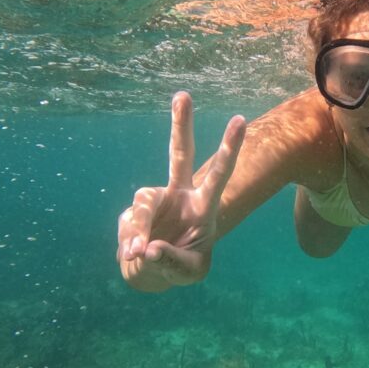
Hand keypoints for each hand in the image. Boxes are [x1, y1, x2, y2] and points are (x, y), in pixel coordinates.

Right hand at [118, 92, 245, 291]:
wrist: (151, 272)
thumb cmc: (180, 267)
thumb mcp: (188, 272)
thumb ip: (172, 261)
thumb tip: (149, 248)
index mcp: (203, 205)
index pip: (219, 173)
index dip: (229, 148)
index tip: (239, 119)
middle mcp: (179, 195)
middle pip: (179, 155)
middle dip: (180, 125)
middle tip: (183, 95)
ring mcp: (154, 201)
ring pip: (143, 207)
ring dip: (138, 231)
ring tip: (137, 253)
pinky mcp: (132, 212)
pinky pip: (129, 226)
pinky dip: (129, 244)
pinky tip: (133, 256)